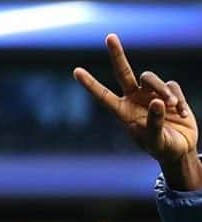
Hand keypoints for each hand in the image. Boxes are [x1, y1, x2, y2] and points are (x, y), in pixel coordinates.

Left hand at [74, 34, 200, 189]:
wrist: (180, 149)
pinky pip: (171, 86)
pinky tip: (180, 112)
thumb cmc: (162, 148)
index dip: (90, 84)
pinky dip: (176, 98)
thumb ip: (154, 122)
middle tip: (109, 37)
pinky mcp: (169, 91)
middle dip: (117, 55)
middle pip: (124, 72)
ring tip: (171, 107)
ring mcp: (151, 94)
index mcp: (123, 113)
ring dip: (161, 91)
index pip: (103, 96)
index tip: (76, 71)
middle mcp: (134, 99)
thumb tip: (157, 102)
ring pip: (151, 79)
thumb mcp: (156, 140)